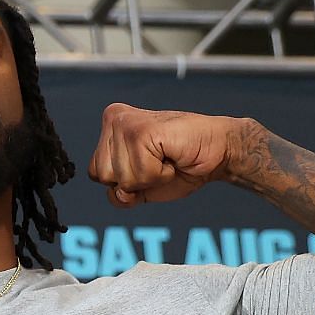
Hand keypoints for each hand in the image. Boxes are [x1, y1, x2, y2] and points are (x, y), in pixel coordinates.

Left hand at [87, 103, 253, 206]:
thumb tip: (119, 192)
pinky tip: (172, 155)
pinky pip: (141, 174)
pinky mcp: (142, 131)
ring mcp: (127, 123)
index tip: (149, 164)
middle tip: (159, 160)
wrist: (218, 152)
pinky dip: (160, 174)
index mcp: (109, 128)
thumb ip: (120, 195)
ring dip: (150, 177)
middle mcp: (113, 120)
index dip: (124, 181)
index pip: (95, 174)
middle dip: (136, 180)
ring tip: (166, 157)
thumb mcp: (141, 187)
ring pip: (122, 178)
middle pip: (104, 177)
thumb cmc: (180, 166)